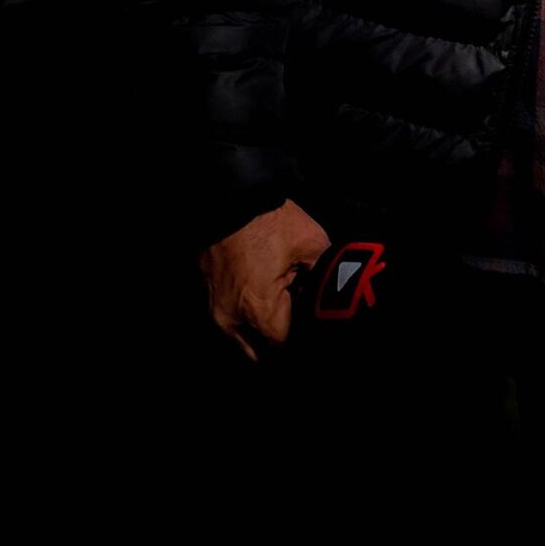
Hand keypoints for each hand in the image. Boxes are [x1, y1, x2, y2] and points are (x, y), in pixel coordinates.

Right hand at [200, 199, 330, 361]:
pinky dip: (247, 313)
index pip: (284, 346)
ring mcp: (215, 309)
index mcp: (259, 312)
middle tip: (296, 313)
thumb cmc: (267, 220)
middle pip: (261, 349)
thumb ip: (327, 277)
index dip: (302, 335)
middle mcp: (231, 319)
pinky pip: (231, 319)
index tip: (311, 319)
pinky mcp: (208, 296)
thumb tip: (336, 293)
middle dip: (279, 337)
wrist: (228, 197)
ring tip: (281, 301)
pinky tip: (264, 291)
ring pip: (244, 338)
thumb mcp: (312, 244)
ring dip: (262, 328)